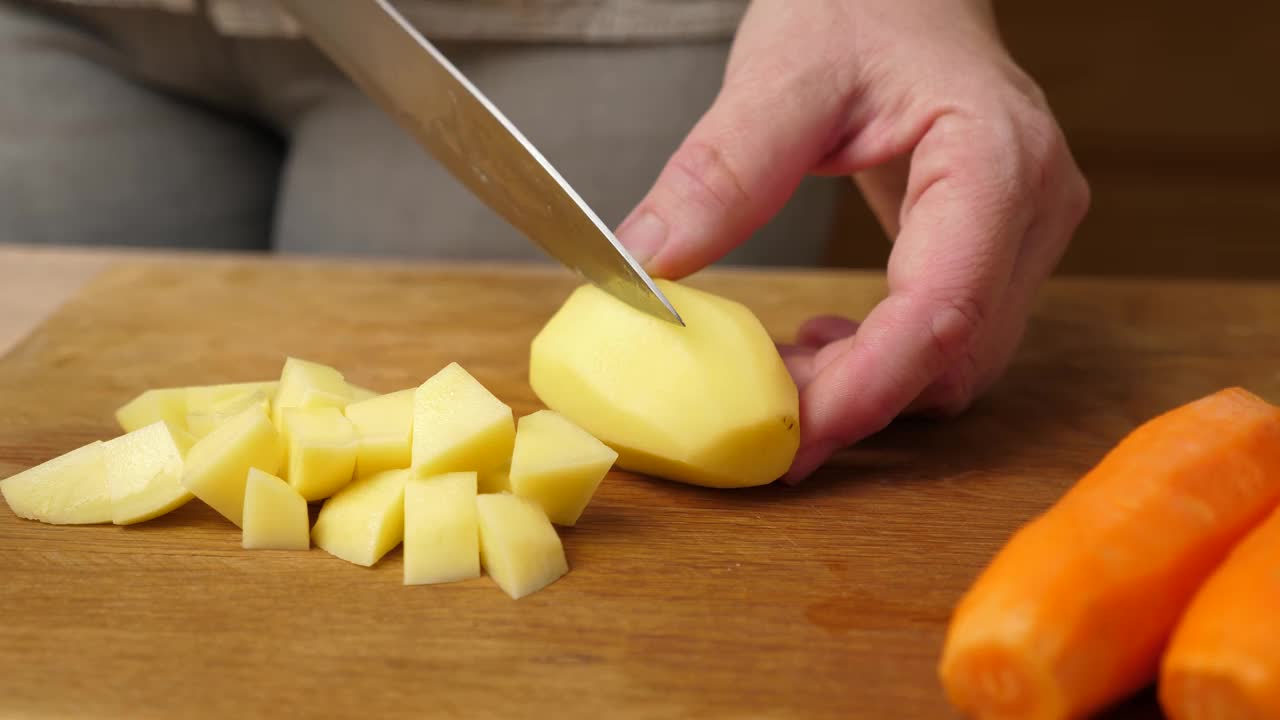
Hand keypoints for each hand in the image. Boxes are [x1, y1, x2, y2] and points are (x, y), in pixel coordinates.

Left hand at [615, 0, 1089, 482]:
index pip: (944, 312)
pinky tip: (820, 341)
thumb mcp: (780, 74)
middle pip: (954, 356)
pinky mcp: (998, 247)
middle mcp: (1031, 208)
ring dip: (866, 387)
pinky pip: (947, 338)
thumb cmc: (857, 3)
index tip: (788, 439)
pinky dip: (880, 361)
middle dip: (855, 399)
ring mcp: (1024, 232)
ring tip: (780, 366)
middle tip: (757, 407)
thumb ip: (720, 172)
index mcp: (994, 161)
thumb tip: (649, 268)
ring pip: (956, 362)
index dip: (866, 392)